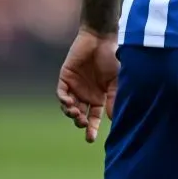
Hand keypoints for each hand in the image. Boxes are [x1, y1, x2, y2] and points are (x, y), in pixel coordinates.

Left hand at [56, 27, 119, 142]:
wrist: (101, 39)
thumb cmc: (112, 58)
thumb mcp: (116, 80)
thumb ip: (113, 98)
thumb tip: (113, 119)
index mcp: (99, 97)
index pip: (94, 117)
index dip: (92, 129)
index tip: (90, 139)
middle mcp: (86, 94)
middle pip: (80, 115)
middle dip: (80, 123)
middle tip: (83, 123)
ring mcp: (75, 87)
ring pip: (69, 107)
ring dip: (71, 113)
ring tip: (76, 112)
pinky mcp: (65, 78)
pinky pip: (62, 93)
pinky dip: (64, 100)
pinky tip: (69, 103)